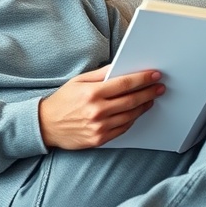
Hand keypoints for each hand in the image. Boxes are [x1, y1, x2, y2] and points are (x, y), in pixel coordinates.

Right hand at [38, 65, 164, 149]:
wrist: (46, 126)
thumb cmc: (62, 101)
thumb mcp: (78, 81)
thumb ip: (100, 74)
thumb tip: (120, 67)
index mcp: (92, 93)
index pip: (125, 84)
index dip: (143, 79)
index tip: (155, 75)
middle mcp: (97, 111)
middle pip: (131, 100)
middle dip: (148, 92)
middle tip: (159, 87)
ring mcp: (99, 127)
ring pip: (130, 116)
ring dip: (143, 106)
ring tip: (151, 99)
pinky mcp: (99, 139)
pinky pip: (123, 129)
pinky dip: (132, 120)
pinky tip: (137, 112)